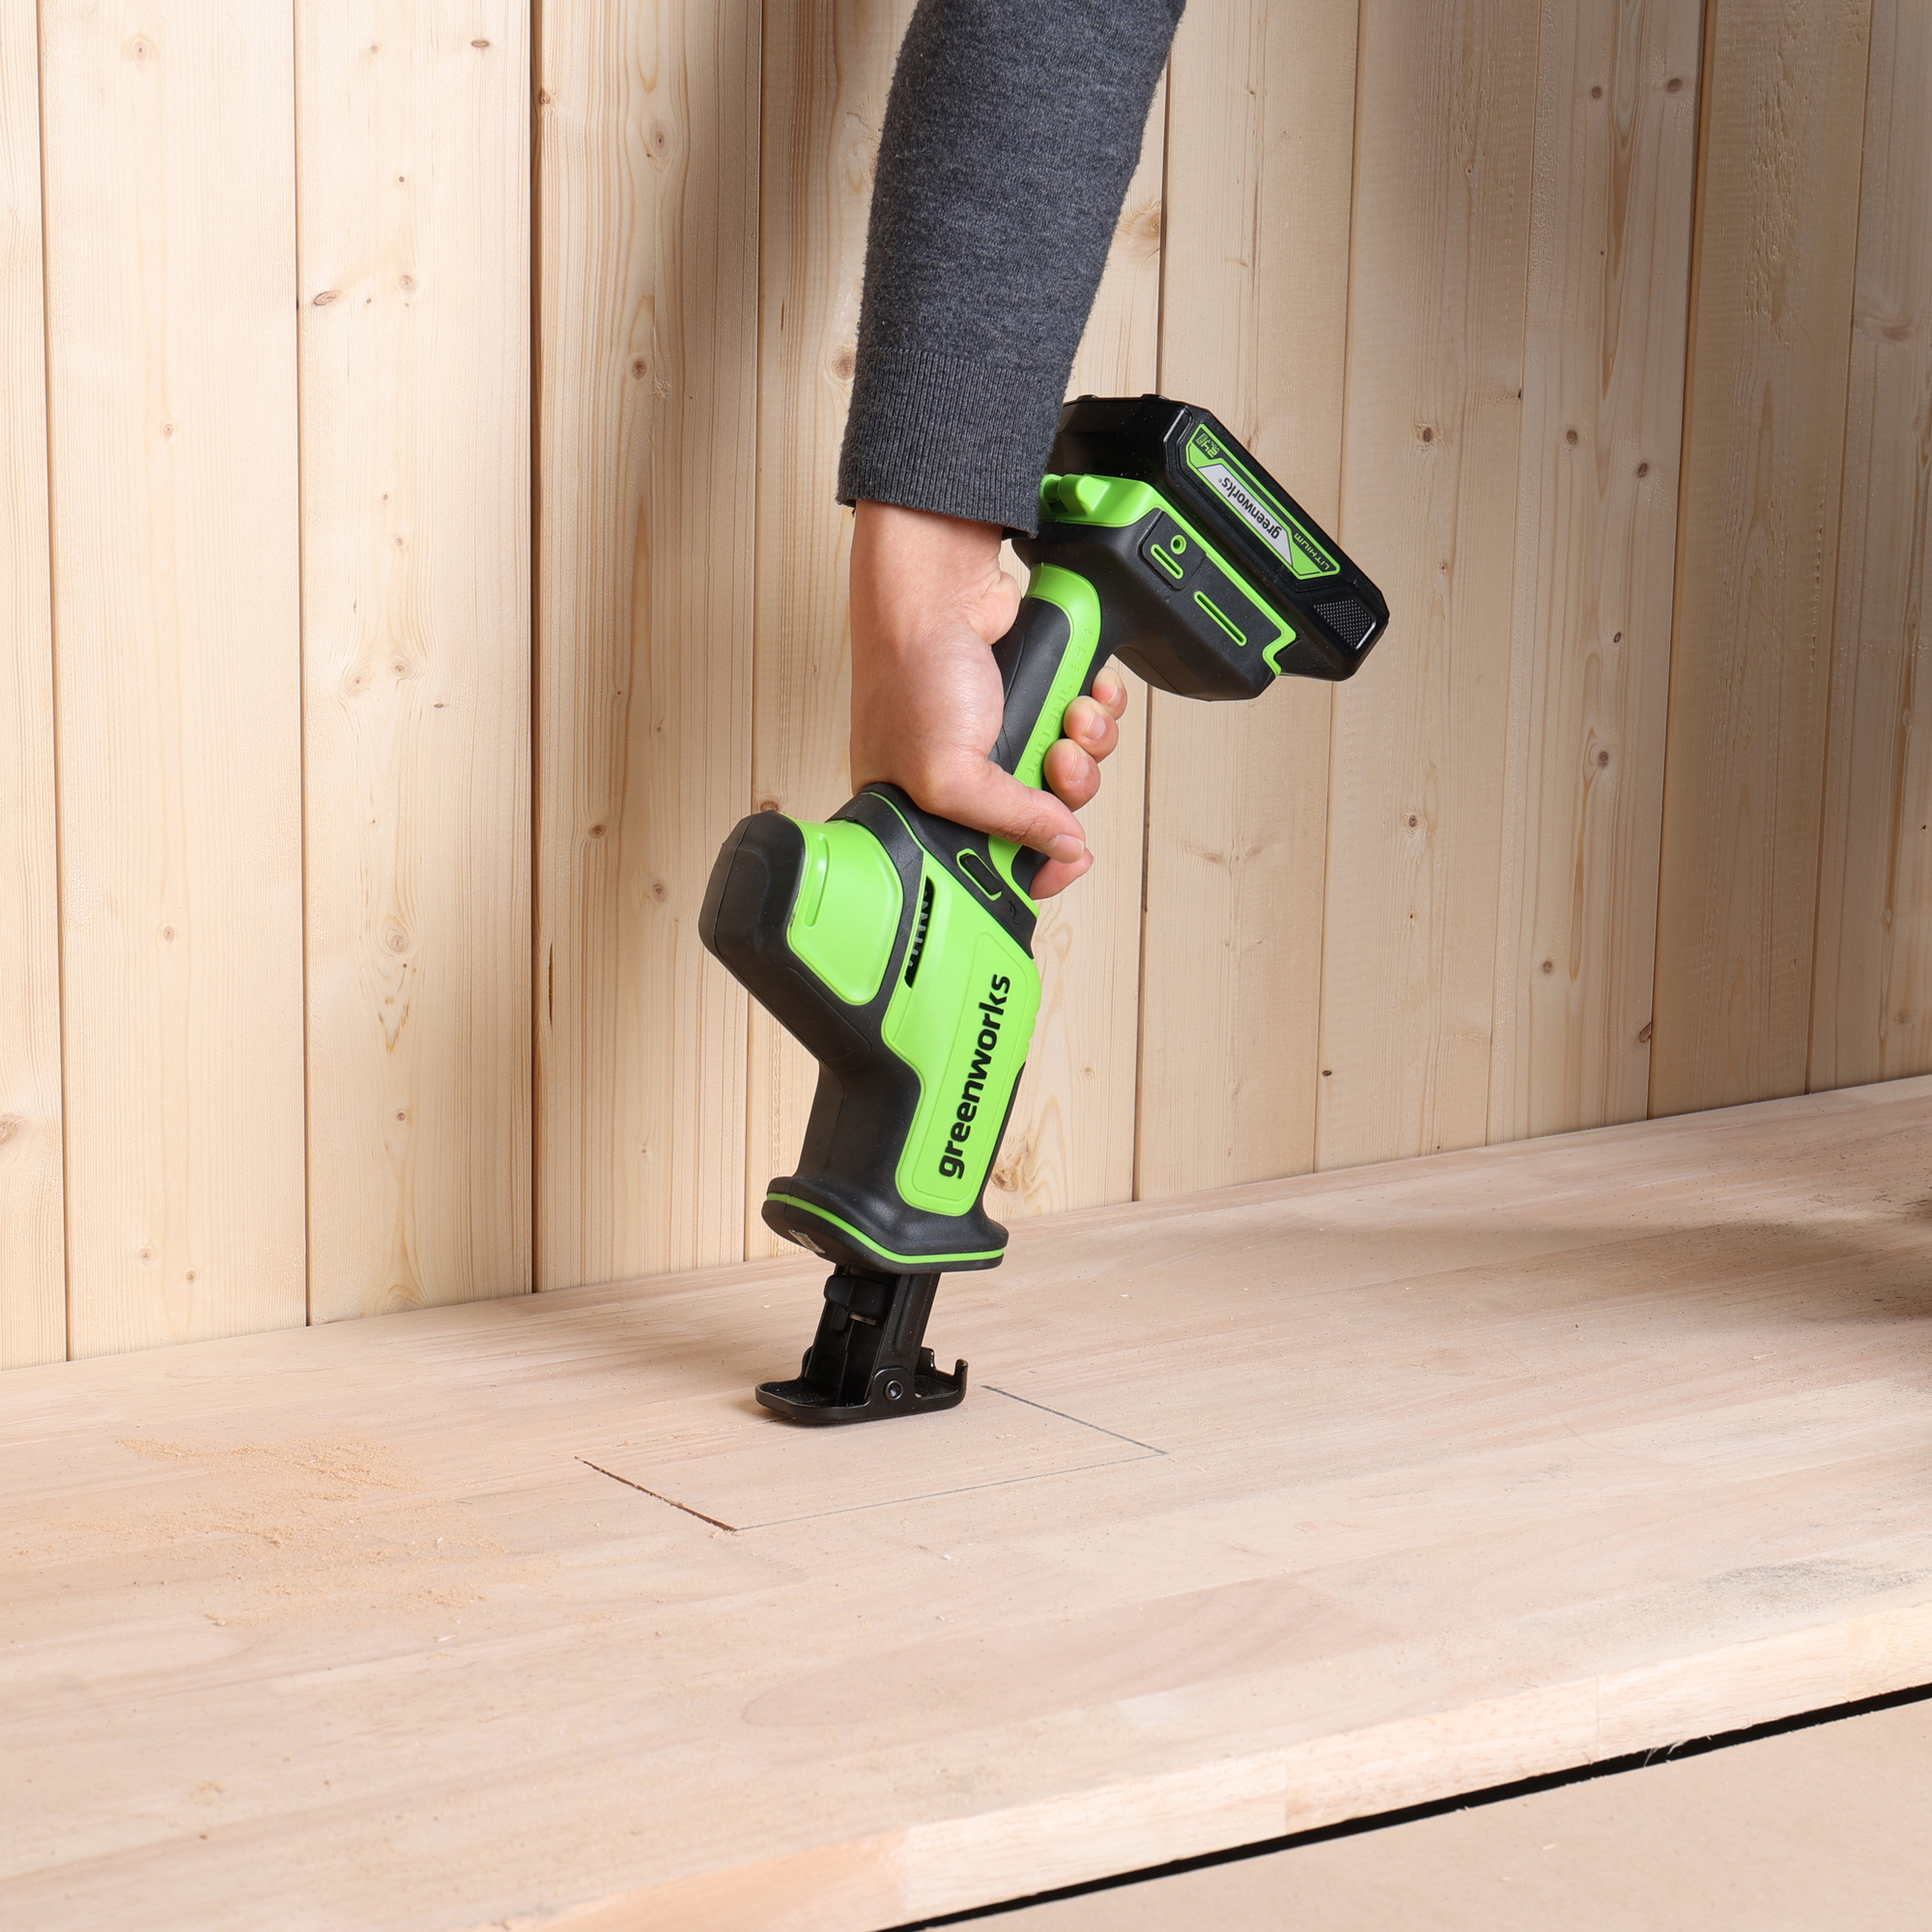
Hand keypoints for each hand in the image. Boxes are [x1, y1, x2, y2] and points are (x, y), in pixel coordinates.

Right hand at [848, 501, 1129, 898]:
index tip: (1065, 864)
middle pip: (1048, 818)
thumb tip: (1063, 848)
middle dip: (1068, 793)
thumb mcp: (948, 774)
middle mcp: (969, 777)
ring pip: (1077, 769)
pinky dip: (1099, 708)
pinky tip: (1087, 693)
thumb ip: (1010, 822)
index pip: (994, 866)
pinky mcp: (1038, 698)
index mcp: (929, 810)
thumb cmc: (912, 672)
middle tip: (1057, 766)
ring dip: (1089, 745)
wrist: (936, 589)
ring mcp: (1006, 737)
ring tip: (1069, 717)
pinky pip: (1088, 722)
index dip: (1037, 871)